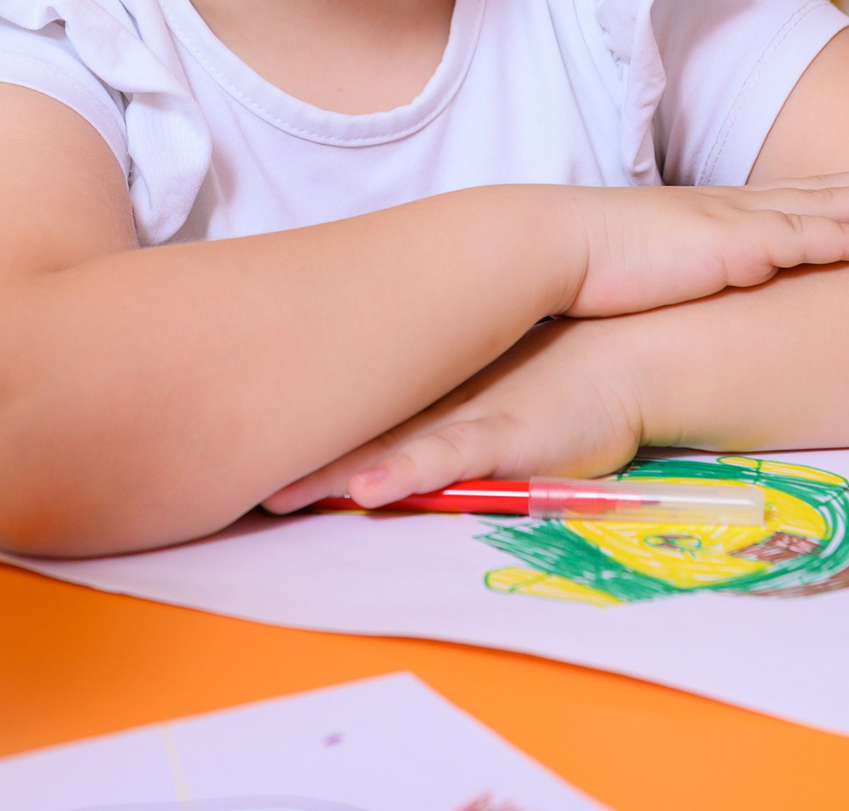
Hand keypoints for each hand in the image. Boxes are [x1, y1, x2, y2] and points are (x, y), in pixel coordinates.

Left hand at [262, 317, 648, 512]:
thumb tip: (377, 426)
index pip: (342, 410)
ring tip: (278, 495)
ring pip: (387, 450)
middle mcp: (434, 403)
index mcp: (422, 392)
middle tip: (217, 477)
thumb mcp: (481, 388)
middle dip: (286, 454)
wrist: (632, 354)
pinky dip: (407, 474)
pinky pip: (450, 460)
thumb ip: (432, 408)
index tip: (225, 441)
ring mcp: (468, 418)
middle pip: (347, 431)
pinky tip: (369, 489)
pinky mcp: (507, 436)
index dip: (287, 427)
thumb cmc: (558, 375)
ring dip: (332, 473)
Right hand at [567, 173, 848, 318]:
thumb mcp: (649, 263)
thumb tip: (686, 290)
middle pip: (816, 190)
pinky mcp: (738, 245)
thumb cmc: (592, 262)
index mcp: (712, 210)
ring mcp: (739, 222)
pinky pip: (807, 238)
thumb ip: (679, 270)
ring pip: (824, 207)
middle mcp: (733, 207)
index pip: (785, 195)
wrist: (562, 246)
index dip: (830, 190)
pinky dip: (847, 235)